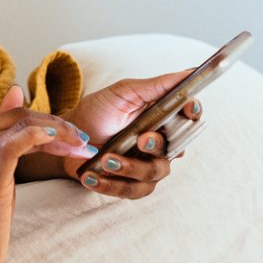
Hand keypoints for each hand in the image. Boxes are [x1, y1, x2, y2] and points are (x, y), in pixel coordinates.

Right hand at [0, 85, 94, 262]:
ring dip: (60, 135)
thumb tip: (16, 90)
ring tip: (81, 148)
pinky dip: (39, 136)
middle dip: (59, 127)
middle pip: (22, 119)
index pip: (16, 115)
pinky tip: (59, 140)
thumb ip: (4, 132)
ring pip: (24, 129)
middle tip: (84, 142)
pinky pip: (14, 145)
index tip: (75, 136)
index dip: (49, 121)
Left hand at [61, 71, 202, 197]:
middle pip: (176, 149)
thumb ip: (156, 86)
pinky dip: (111, 184)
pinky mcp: (131, 184)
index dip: (192, 112)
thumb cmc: (98, 111)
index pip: (189, 116)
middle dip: (158, 145)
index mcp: (162, 118)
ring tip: (106, 160)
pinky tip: (92, 176)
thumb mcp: (124, 92)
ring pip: (155, 172)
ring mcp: (147, 165)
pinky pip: (132, 190)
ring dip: (130, 167)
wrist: (70, 137)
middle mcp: (160, 143)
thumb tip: (189, 72)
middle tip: (141, 140)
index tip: (187, 107)